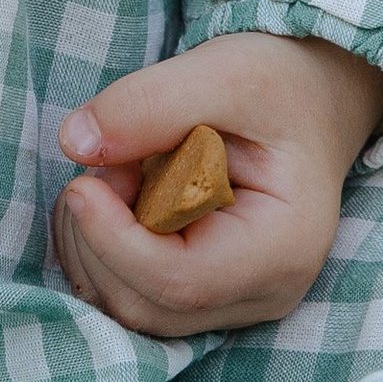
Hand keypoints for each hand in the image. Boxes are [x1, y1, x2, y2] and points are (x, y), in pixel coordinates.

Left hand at [49, 33, 382, 338]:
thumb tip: (75, 143)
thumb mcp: (223, 74)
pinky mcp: (203, 296)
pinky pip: (130, 296)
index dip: (114, 240)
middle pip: (147, 304)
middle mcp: (263, 293)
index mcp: (283, 247)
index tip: (83, 183)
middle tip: (109, 164)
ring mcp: (233, 303)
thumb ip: (148, 104)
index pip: (181, 282)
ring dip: (91, 244)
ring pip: (129, 308)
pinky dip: (98, 252)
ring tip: (118, 173)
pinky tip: (112, 199)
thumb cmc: (276, 89)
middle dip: (98, 237)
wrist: (308, 104)